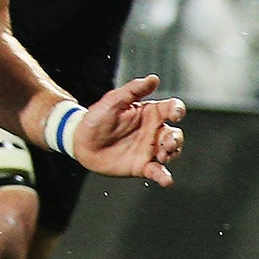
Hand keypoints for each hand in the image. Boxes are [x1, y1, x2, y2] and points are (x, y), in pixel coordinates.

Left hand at [69, 74, 185, 184]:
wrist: (81, 142)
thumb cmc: (97, 118)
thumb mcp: (114, 100)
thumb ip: (134, 90)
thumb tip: (154, 79)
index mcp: (150, 113)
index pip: (171, 109)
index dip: (177, 110)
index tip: (175, 114)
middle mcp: (153, 131)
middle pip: (175, 134)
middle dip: (176, 139)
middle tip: (167, 143)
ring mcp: (149, 149)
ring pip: (171, 152)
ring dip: (172, 154)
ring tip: (162, 155)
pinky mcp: (142, 166)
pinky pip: (157, 171)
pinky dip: (164, 176)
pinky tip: (166, 179)